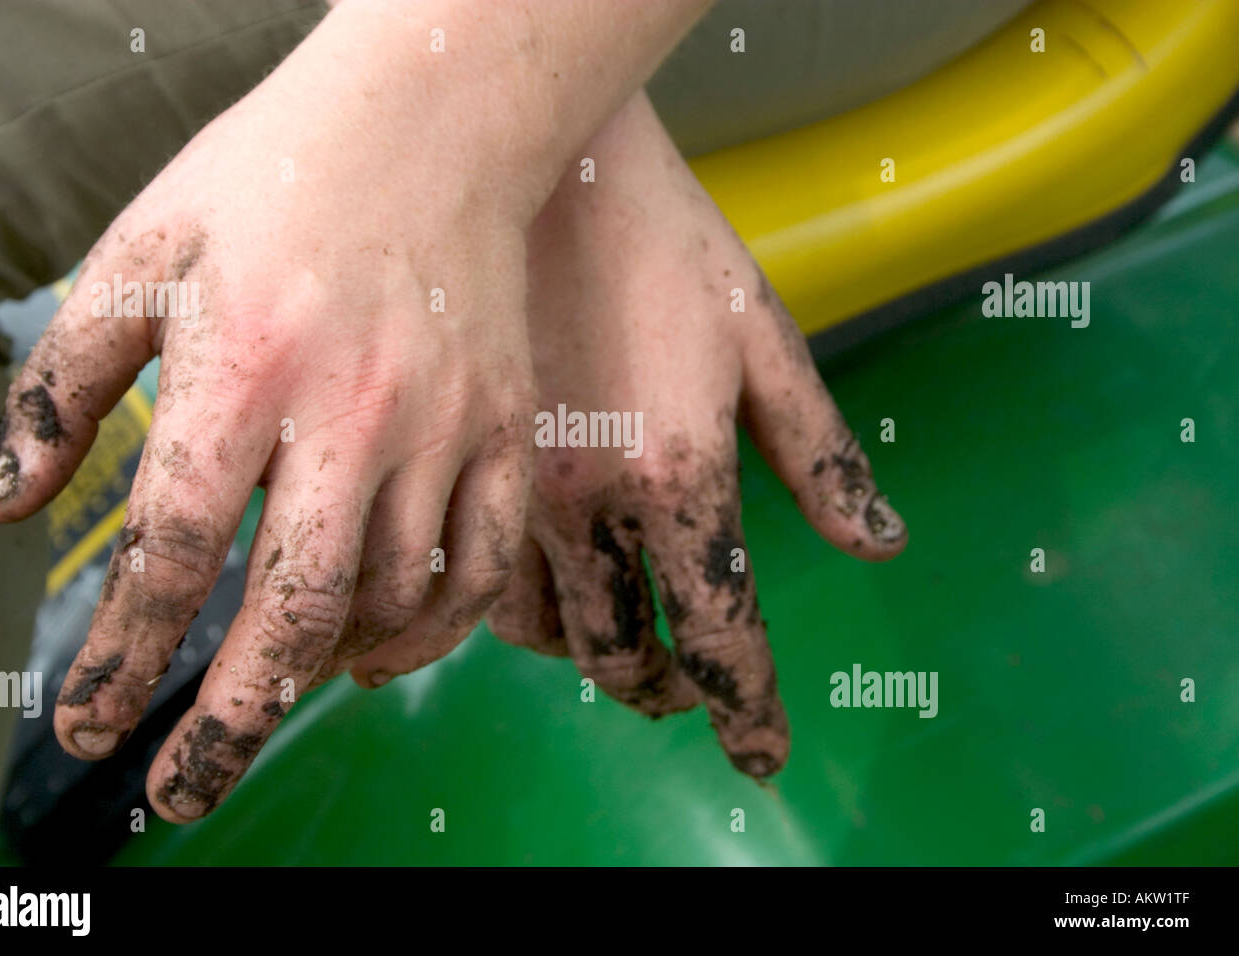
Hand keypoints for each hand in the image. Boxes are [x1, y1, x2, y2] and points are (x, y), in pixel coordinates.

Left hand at [0, 3, 534, 821]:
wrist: (434, 121)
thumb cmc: (280, 174)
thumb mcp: (141, 251)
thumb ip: (66, 384)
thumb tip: (18, 503)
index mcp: (245, 367)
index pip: (173, 551)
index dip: (123, 657)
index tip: (92, 723)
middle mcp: (351, 414)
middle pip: (289, 610)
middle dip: (226, 720)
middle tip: (183, 790)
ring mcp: (443, 427)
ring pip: (389, 600)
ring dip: (320, 671)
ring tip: (271, 695)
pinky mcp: (504, 430)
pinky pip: (481, 566)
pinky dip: (434, 630)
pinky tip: (383, 648)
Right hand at [354, 94, 907, 776]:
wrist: (542, 170)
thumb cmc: (663, 242)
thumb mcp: (765, 340)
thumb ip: (822, 459)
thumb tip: (881, 547)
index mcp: (679, 474)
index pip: (719, 633)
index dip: (747, 709)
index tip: (764, 754)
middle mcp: (589, 506)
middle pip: (623, 659)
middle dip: (670, 692)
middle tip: (698, 687)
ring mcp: (513, 494)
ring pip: (549, 641)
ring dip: (598, 660)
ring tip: (630, 647)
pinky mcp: (463, 474)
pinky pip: (485, 593)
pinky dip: (532, 620)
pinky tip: (557, 596)